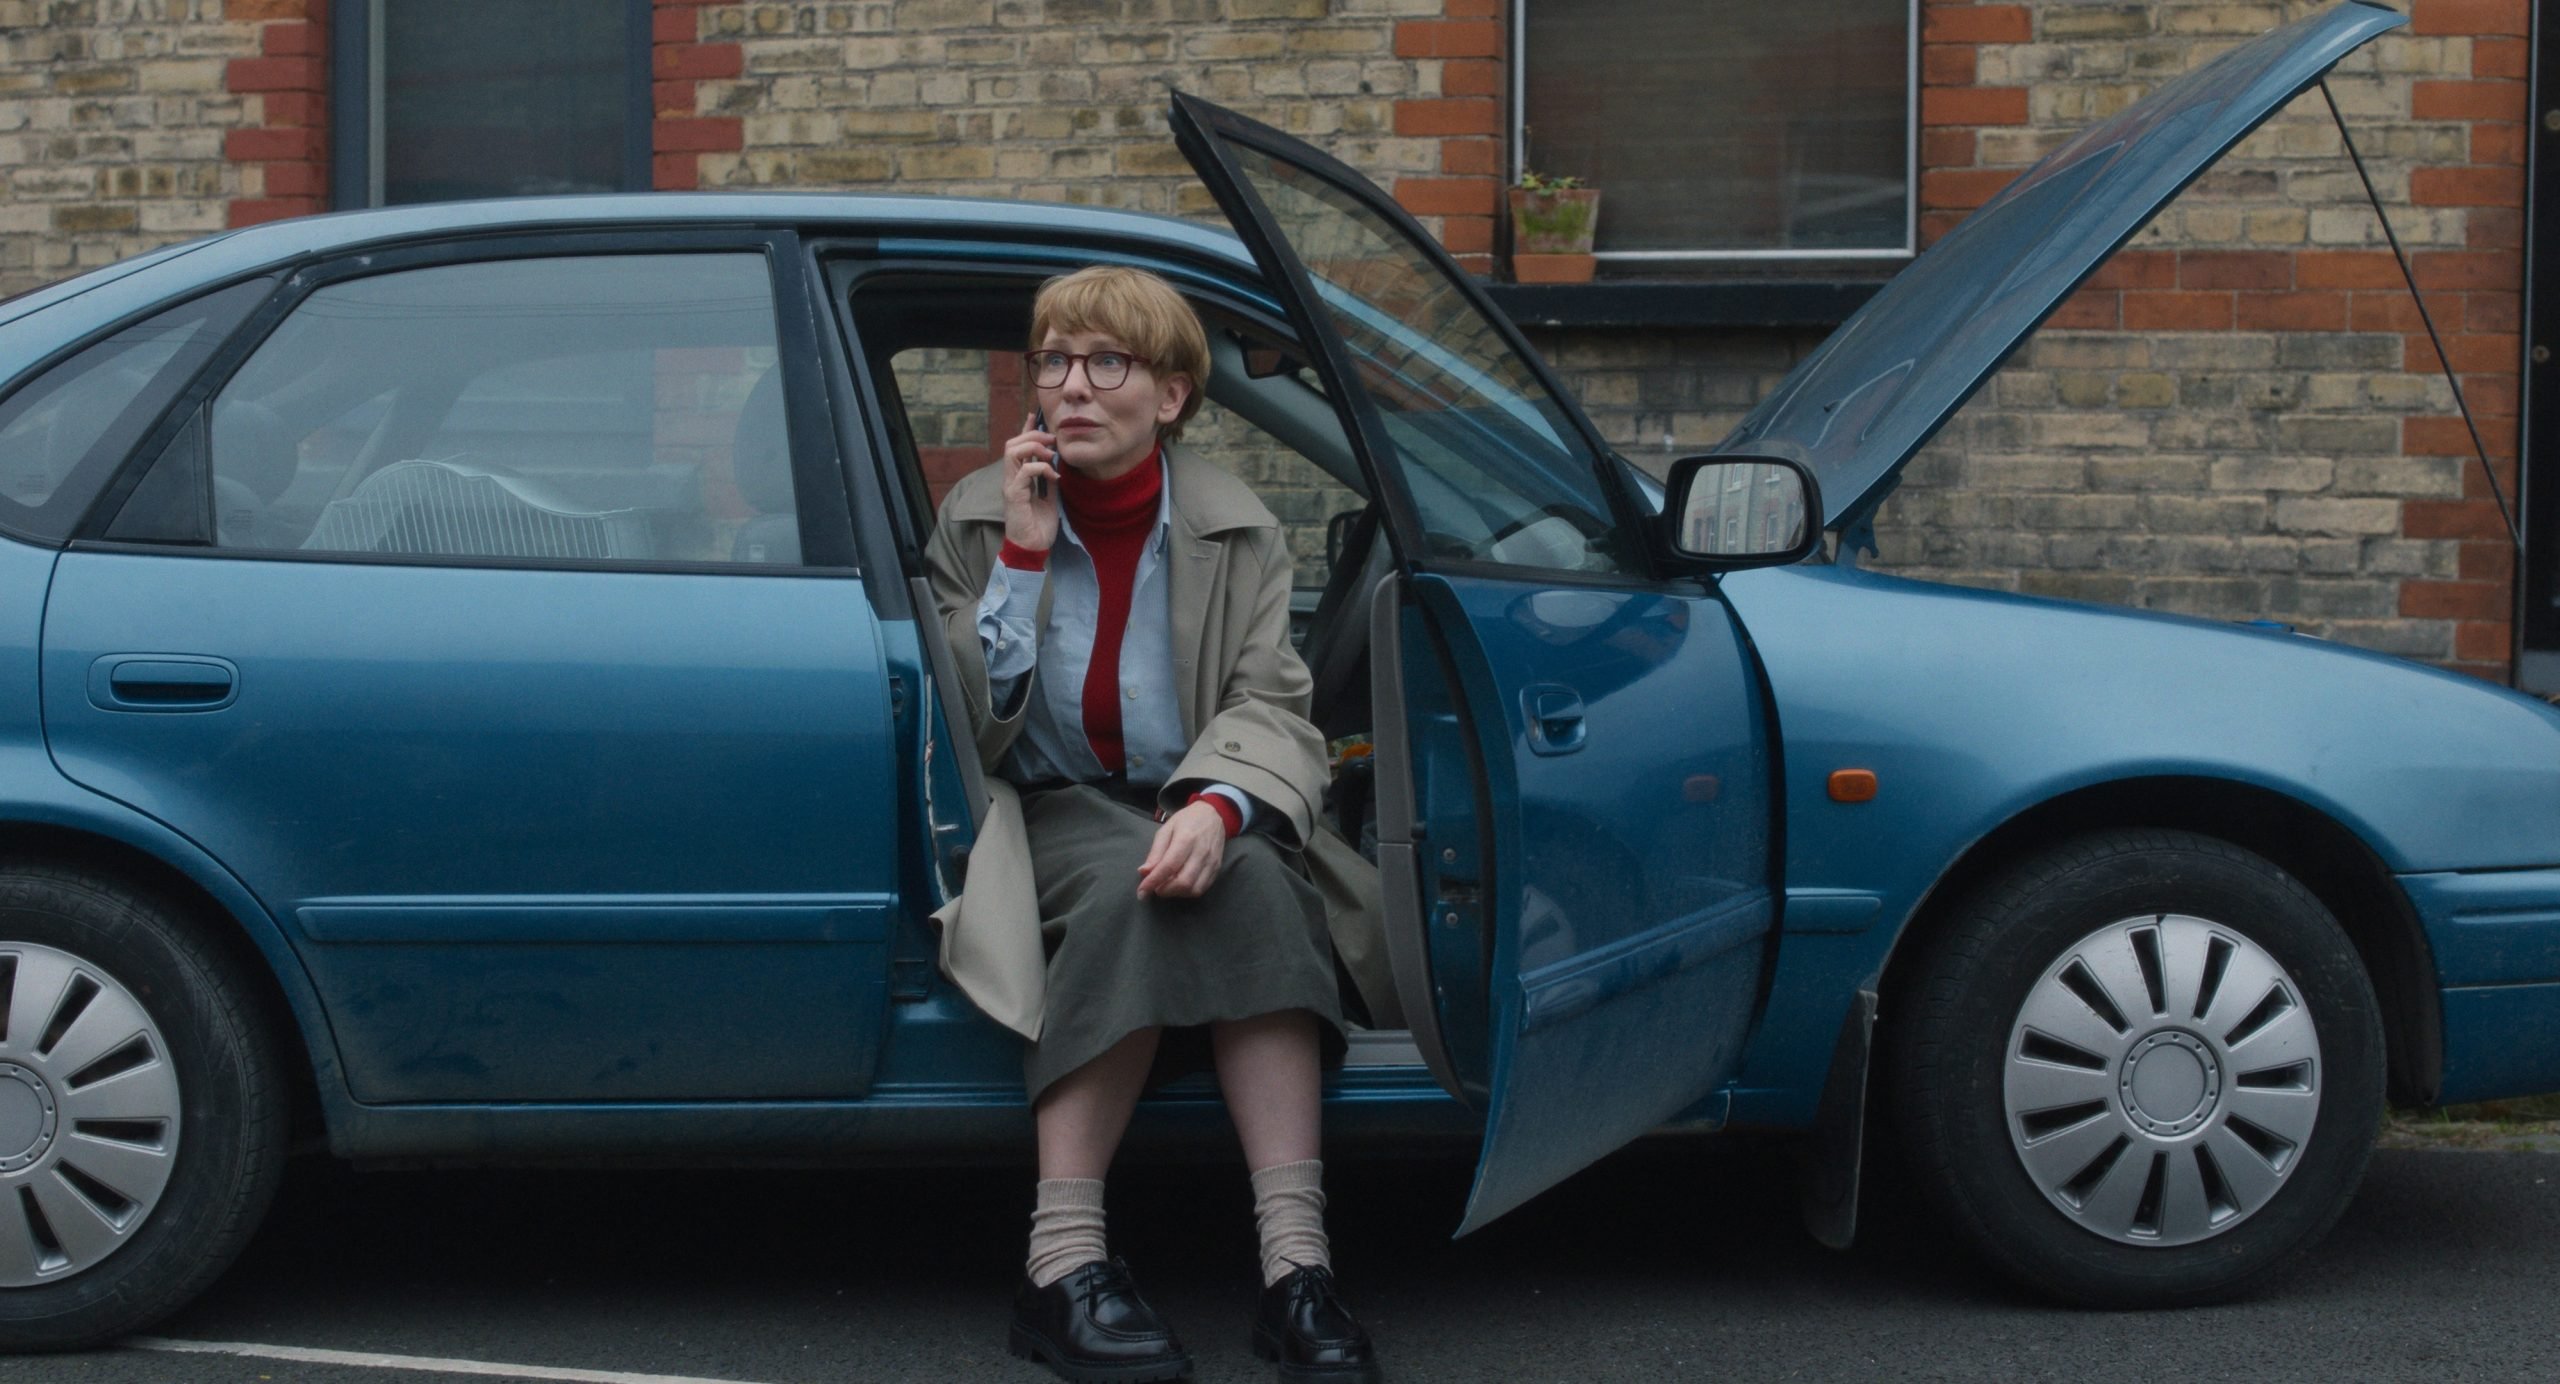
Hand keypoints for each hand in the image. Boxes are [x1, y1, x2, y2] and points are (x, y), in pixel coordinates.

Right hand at [1001, 413, 1059, 552]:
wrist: (1033, 548)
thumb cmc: (1039, 527)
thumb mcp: (1049, 498)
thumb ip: (1048, 481)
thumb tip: (1055, 464)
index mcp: (1018, 478)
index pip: (1018, 447)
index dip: (1026, 431)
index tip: (1036, 417)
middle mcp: (1011, 479)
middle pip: (1011, 444)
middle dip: (1032, 436)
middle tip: (1052, 440)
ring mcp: (1010, 486)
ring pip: (1012, 452)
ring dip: (1034, 448)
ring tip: (1050, 455)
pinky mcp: (1014, 496)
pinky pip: (1024, 472)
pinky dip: (1041, 468)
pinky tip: (1054, 476)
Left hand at [1137, 801, 1226, 899]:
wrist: (1213, 815)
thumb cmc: (1186, 821)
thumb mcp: (1166, 830)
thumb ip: (1156, 852)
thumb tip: (1144, 872)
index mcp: (1186, 839)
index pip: (1168, 866)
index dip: (1153, 881)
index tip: (1141, 892)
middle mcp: (1201, 852)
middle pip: (1183, 882)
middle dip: (1165, 890)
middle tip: (1155, 887)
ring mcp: (1212, 861)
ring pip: (1194, 889)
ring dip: (1176, 893)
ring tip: (1167, 886)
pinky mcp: (1217, 868)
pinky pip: (1203, 888)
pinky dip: (1188, 892)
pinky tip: (1179, 886)